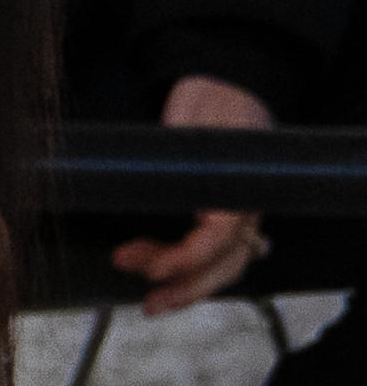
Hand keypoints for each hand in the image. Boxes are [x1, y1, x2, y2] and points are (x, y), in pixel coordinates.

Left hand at [127, 69, 280, 313]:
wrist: (219, 82)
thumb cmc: (211, 101)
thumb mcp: (194, 124)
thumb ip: (183, 157)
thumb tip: (176, 198)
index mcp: (239, 191)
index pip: (220, 240)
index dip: (187, 260)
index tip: (152, 269)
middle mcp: (242, 209)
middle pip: (225, 265)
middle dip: (187, 288)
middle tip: (149, 303)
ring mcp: (231, 213)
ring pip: (219, 264)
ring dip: (183, 282)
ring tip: (144, 290)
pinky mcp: (213, 211)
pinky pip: (209, 250)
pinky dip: (186, 267)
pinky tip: (162, 276)